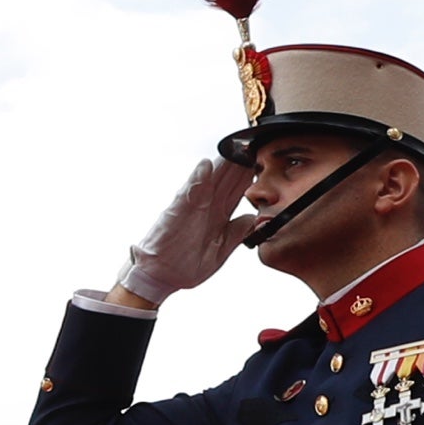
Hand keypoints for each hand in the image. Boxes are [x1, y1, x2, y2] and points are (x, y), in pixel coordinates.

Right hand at [116, 158, 255, 304]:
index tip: (263, 162)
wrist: (160, 278)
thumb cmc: (185, 265)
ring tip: (235, 150)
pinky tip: (206, 166)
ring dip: (222, 165)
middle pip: (226, 181)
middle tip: (253, 146)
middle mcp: (206, 208)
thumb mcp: (220, 252)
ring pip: (210, 181)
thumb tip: (254, 219)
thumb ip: (236, 234)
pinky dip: (196, 178)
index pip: (237, 192)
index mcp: (218, 217)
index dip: (249, 177)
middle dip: (239, 164)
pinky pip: (188, 192)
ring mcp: (192, 208)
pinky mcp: (177, 212)